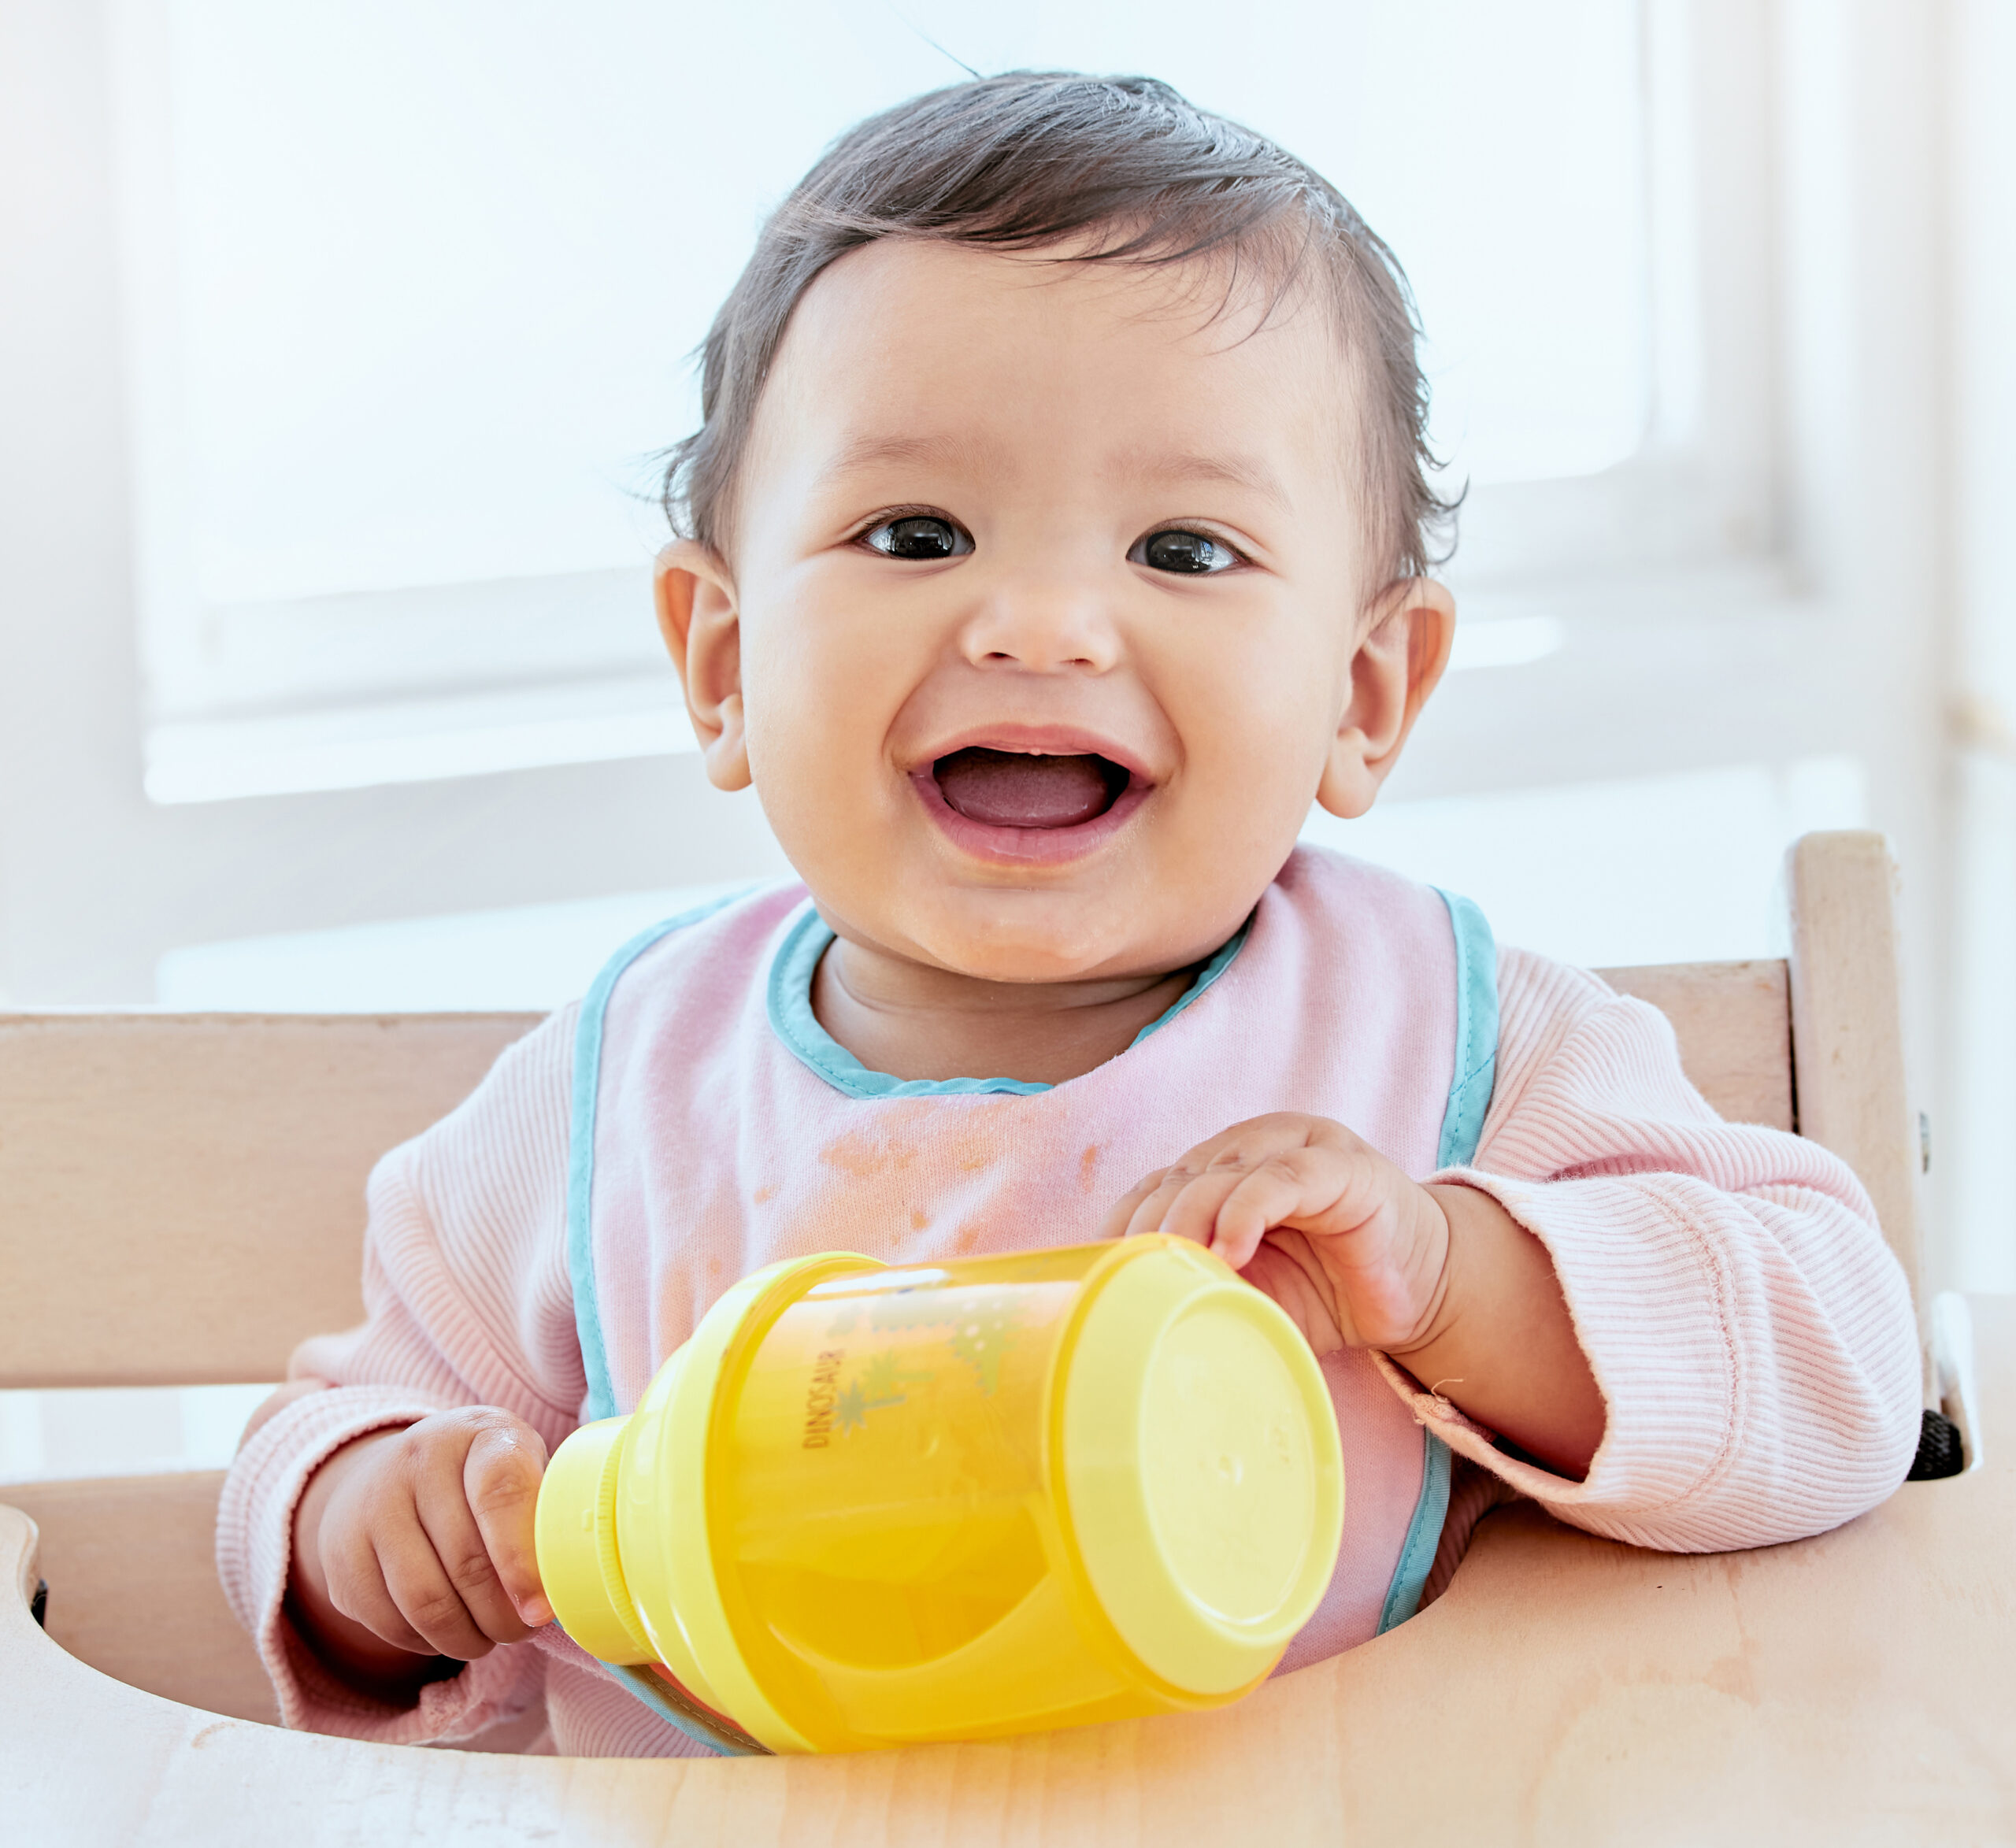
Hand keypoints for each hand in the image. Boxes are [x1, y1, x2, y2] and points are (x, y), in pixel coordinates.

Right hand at [291, 1408, 551, 1691]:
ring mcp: (371, 1505)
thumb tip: (567, 1588)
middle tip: (523, 1630)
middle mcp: (418, 1460)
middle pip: (465, 1561)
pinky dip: (427, 1642)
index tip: (540, 1610)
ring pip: (425, 1601)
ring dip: (466, 1637)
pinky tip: (449, 1631)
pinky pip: (390, 1621)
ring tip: (490, 1637)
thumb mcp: (521, 1469)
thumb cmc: (482, 1478)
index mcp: (478, 1433)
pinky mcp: (342, 1555)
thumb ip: (543, 1514)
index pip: (502, 1492)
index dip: (522, 1560)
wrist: (392, 1470)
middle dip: (502, 1615)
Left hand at [1102, 1113, 1452, 1356]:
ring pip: (1220, 1173)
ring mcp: (1300, 1149)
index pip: (1154, 1187)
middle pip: (1178, 1178)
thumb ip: (1201, 1289)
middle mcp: (1256, 1148)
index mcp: (1224, 1170)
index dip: (1122, 1225)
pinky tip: (1231, 1250)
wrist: (1422, 1293)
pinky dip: (1246, 1211)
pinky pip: (1281, 1179)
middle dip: (1148, 1228)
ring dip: (1189, 1221)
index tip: (1099, 1272)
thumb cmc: (1328, 1292)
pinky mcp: (1342, 1167)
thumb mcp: (1251, 1295)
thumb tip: (1130, 1323)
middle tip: (1133, 1277)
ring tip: (1178, 1267)